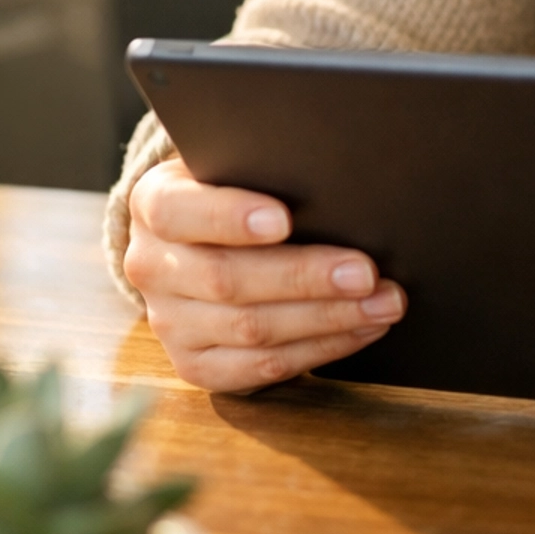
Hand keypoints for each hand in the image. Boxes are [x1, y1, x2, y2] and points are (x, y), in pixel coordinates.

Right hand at [125, 157, 406, 392]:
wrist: (200, 243)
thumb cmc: (237, 192)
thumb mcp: (233, 167)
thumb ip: (266, 169)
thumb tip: (335, 182)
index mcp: (153, 205)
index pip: (178, 211)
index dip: (229, 217)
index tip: (282, 219)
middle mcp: (152, 267)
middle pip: (227, 279)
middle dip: (305, 277)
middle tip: (365, 272)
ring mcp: (169, 322)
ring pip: (250, 328)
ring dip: (327, 318)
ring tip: (383, 303)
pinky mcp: (195, 365)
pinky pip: (260, 367)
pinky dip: (318, 350)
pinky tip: (361, 330)